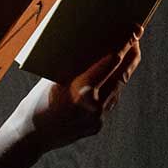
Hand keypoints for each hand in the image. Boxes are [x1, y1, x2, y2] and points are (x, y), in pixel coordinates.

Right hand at [23, 36, 142, 150]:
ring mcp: (97, 118)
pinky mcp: (98, 126)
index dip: (124, 45)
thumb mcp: (53, 80)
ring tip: (126, 54)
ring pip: (118, 88)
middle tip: (136, 39)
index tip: (132, 32)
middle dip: (131, 55)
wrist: (31, 136)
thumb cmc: (36, 101)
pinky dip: (110, 88)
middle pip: (122, 75)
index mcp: (81, 91)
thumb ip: (75, 67)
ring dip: (123, 70)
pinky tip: (110, 77)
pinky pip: (109, 102)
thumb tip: (95, 47)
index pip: (110, 62)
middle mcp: (93, 106)